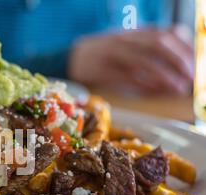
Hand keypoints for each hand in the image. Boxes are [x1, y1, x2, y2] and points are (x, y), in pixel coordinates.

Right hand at [68, 25, 193, 95]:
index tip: (194, 64)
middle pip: (157, 44)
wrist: (70, 58)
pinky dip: (144, 85)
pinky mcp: (102, 71)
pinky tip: (155, 92)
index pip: (165, 33)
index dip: (184, 48)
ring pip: (143, 62)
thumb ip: (147, 48)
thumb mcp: (126, 43)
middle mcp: (123, 40)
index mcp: (132, 32)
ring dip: (164, 76)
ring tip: (177, 88)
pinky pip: (127, 78)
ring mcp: (111, 55)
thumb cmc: (102, 54)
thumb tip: (175, 65)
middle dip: (178, 61)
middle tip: (189, 78)